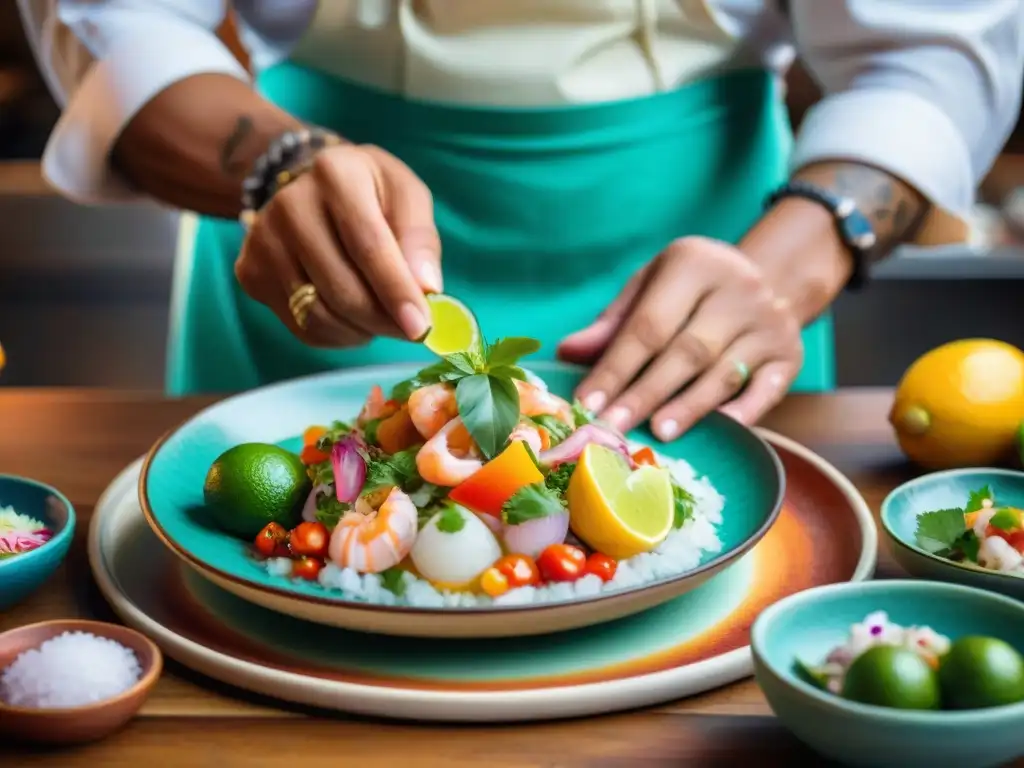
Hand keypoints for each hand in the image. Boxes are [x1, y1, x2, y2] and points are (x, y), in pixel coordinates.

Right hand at [235, 144, 440, 346]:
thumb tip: (428, 289)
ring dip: (361, 330)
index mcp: (335, 174)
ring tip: (381, 318)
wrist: (312, 188)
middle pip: (341, 288)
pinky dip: (337, 336)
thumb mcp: (407, 197)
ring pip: (318, 316)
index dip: (396, 291)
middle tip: (410, 331)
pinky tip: (352, 318)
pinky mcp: (250, 272)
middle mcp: (289, 204)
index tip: (421, 327)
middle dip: (383, 320)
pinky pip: (301, 328)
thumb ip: (421, 239)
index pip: (367, 245)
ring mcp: (262, 240)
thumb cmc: (371, 194)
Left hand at [558, 237, 803, 439]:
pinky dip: (743, 412)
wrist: (769, 277)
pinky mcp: (790, 354)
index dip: (616, 368)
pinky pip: (765, 389)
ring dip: (688, 407)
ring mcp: (769, 322)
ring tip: (657, 434)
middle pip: (685, 351)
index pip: (648, 325)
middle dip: (645, 393)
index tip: (587, 404)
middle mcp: (738, 288)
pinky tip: (719, 431)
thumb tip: (567, 353)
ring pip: (723, 372)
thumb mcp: (651, 288)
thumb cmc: (690, 290)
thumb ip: (613, 323)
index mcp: (693, 263)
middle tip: (613, 428)